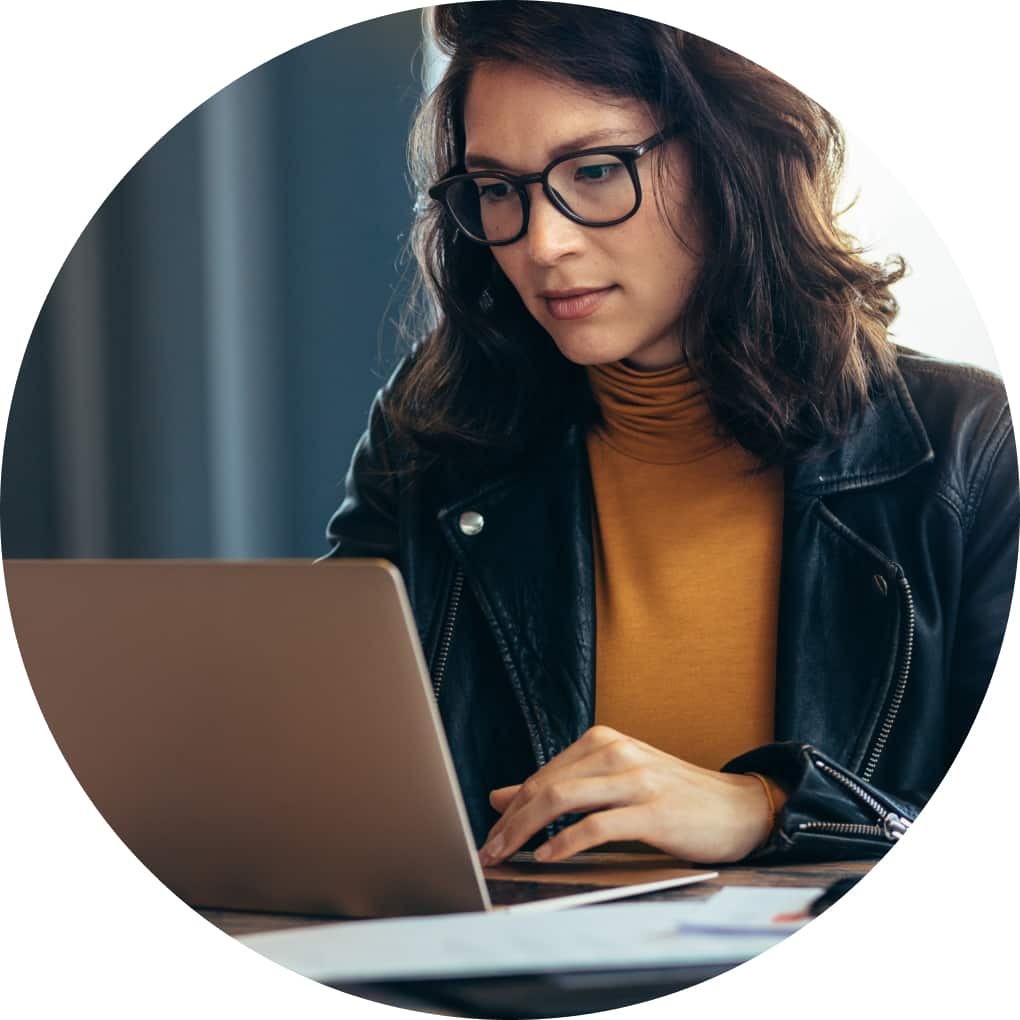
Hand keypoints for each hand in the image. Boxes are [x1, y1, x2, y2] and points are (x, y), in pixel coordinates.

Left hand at [478, 725, 771, 865]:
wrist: (737, 808)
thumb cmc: (672, 797)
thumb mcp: (612, 783)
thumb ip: (560, 786)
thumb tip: (500, 796)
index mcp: (603, 741)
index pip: (542, 775)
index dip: (511, 808)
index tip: (490, 835)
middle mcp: (615, 752)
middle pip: (546, 786)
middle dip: (510, 822)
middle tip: (487, 851)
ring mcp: (635, 779)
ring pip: (563, 799)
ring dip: (526, 831)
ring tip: (506, 855)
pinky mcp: (653, 811)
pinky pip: (597, 826)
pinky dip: (566, 842)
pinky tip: (548, 856)